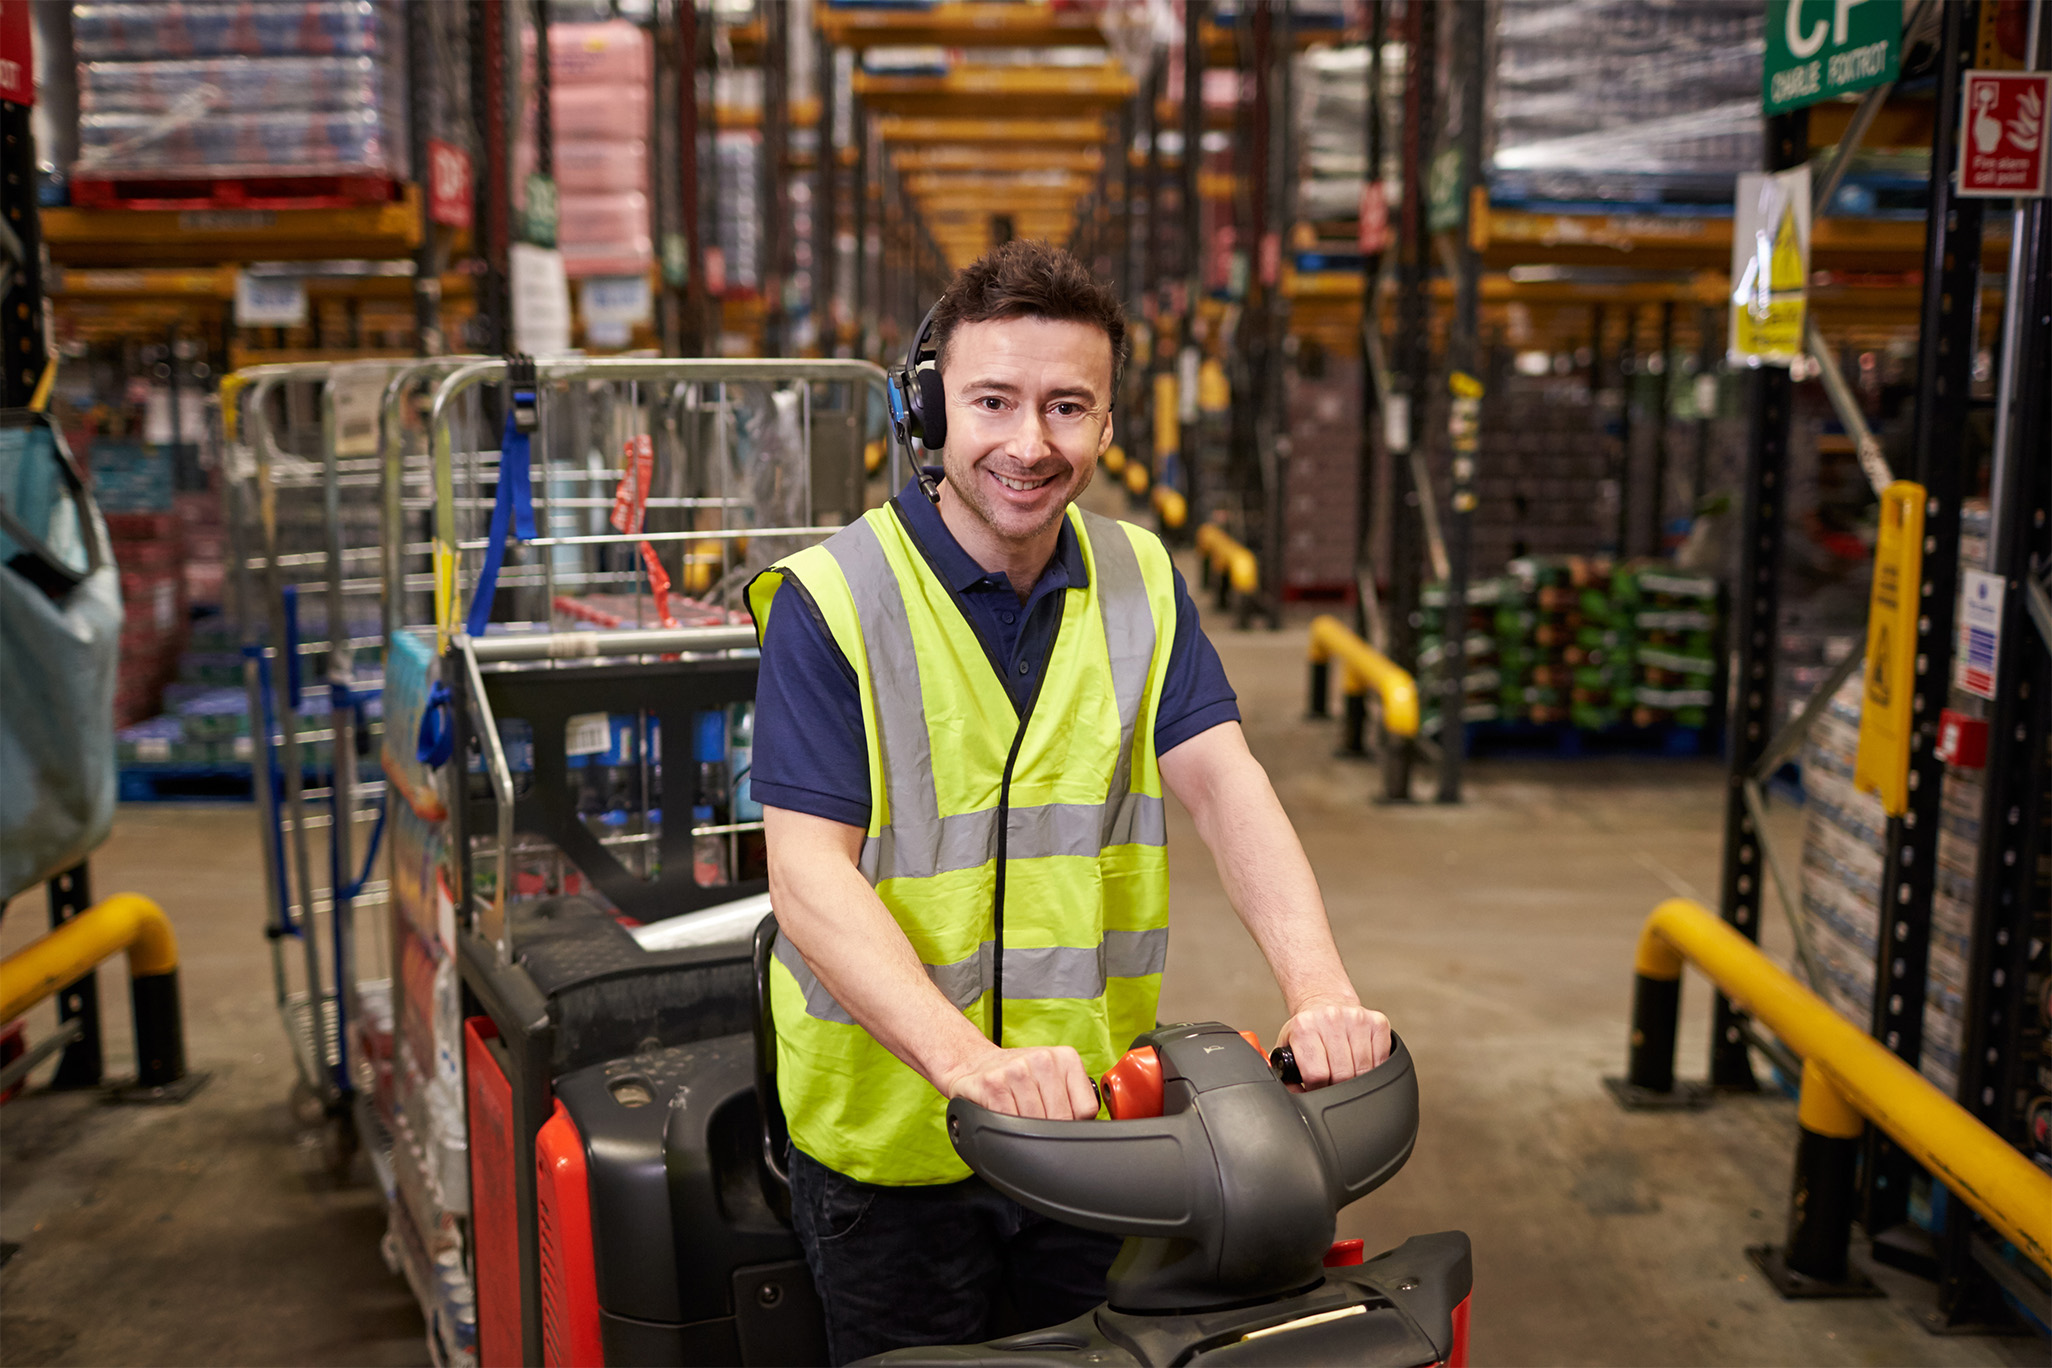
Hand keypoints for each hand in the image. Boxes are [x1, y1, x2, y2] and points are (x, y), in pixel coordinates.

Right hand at [941, 1045, 1098, 1119]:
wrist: (974, 1064)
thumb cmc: (1019, 1078)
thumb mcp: (1053, 1079)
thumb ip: (1074, 1100)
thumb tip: (1088, 1132)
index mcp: (1065, 1058)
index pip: (1085, 1110)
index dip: (1073, 1125)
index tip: (1060, 1123)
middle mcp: (1042, 1059)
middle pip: (1060, 1119)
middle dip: (1049, 1131)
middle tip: (1036, 1125)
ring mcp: (1016, 1070)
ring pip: (1035, 1123)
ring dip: (1026, 1132)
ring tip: (1018, 1119)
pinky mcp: (992, 1084)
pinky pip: (1010, 1123)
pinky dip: (1007, 1130)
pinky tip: (1003, 1119)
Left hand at [1276, 998, 1391, 1088]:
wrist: (1324, 1001)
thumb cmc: (1307, 1028)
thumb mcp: (1288, 1047)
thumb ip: (1286, 1074)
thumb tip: (1297, 1095)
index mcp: (1304, 1027)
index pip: (1316, 1074)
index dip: (1317, 1089)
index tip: (1317, 1088)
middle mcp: (1330, 1019)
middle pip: (1343, 1074)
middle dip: (1338, 1086)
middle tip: (1332, 1081)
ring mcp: (1356, 1019)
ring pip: (1364, 1070)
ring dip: (1357, 1079)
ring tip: (1346, 1071)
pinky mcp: (1377, 1022)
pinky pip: (1382, 1059)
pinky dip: (1374, 1068)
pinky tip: (1362, 1062)